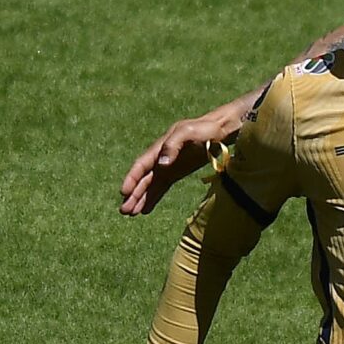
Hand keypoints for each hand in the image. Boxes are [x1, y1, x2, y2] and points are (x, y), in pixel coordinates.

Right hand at [119, 99, 247, 216]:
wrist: (220, 131)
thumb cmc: (204, 129)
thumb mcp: (188, 133)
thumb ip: (173, 145)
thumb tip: (161, 164)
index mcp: (160, 147)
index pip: (141, 166)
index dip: (131, 179)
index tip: (124, 192)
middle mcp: (160, 158)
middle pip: (143, 180)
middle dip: (133, 195)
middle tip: (124, 211)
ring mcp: (168, 167)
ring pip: (150, 186)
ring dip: (140, 199)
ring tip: (131, 214)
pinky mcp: (176, 173)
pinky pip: (161, 188)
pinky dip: (153, 198)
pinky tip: (146, 210)